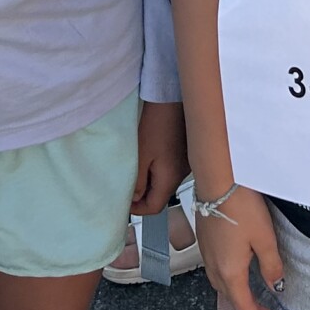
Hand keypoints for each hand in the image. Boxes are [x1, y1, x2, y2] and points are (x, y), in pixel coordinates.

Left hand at [131, 101, 186, 215]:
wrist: (173, 100)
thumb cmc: (156, 124)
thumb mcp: (141, 155)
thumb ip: (138, 181)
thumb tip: (135, 198)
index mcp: (171, 178)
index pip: (154, 207)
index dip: (137, 209)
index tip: (124, 201)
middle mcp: (182, 175)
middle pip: (160, 196)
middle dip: (142, 195)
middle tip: (127, 185)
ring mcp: (185, 164)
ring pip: (165, 183)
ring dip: (150, 182)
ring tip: (136, 169)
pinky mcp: (185, 154)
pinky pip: (170, 170)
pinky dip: (158, 170)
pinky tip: (149, 157)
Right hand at [194, 181, 281, 309]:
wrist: (217, 180)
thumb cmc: (241, 206)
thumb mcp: (265, 238)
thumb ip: (271, 266)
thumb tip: (275, 287)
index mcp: (230, 270)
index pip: (242, 303)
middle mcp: (214, 265)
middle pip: (228, 296)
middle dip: (245, 308)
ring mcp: (206, 252)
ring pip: (219, 283)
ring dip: (234, 293)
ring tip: (248, 295)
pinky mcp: (204, 239)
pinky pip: (213, 268)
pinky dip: (225, 277)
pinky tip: (233, 269)